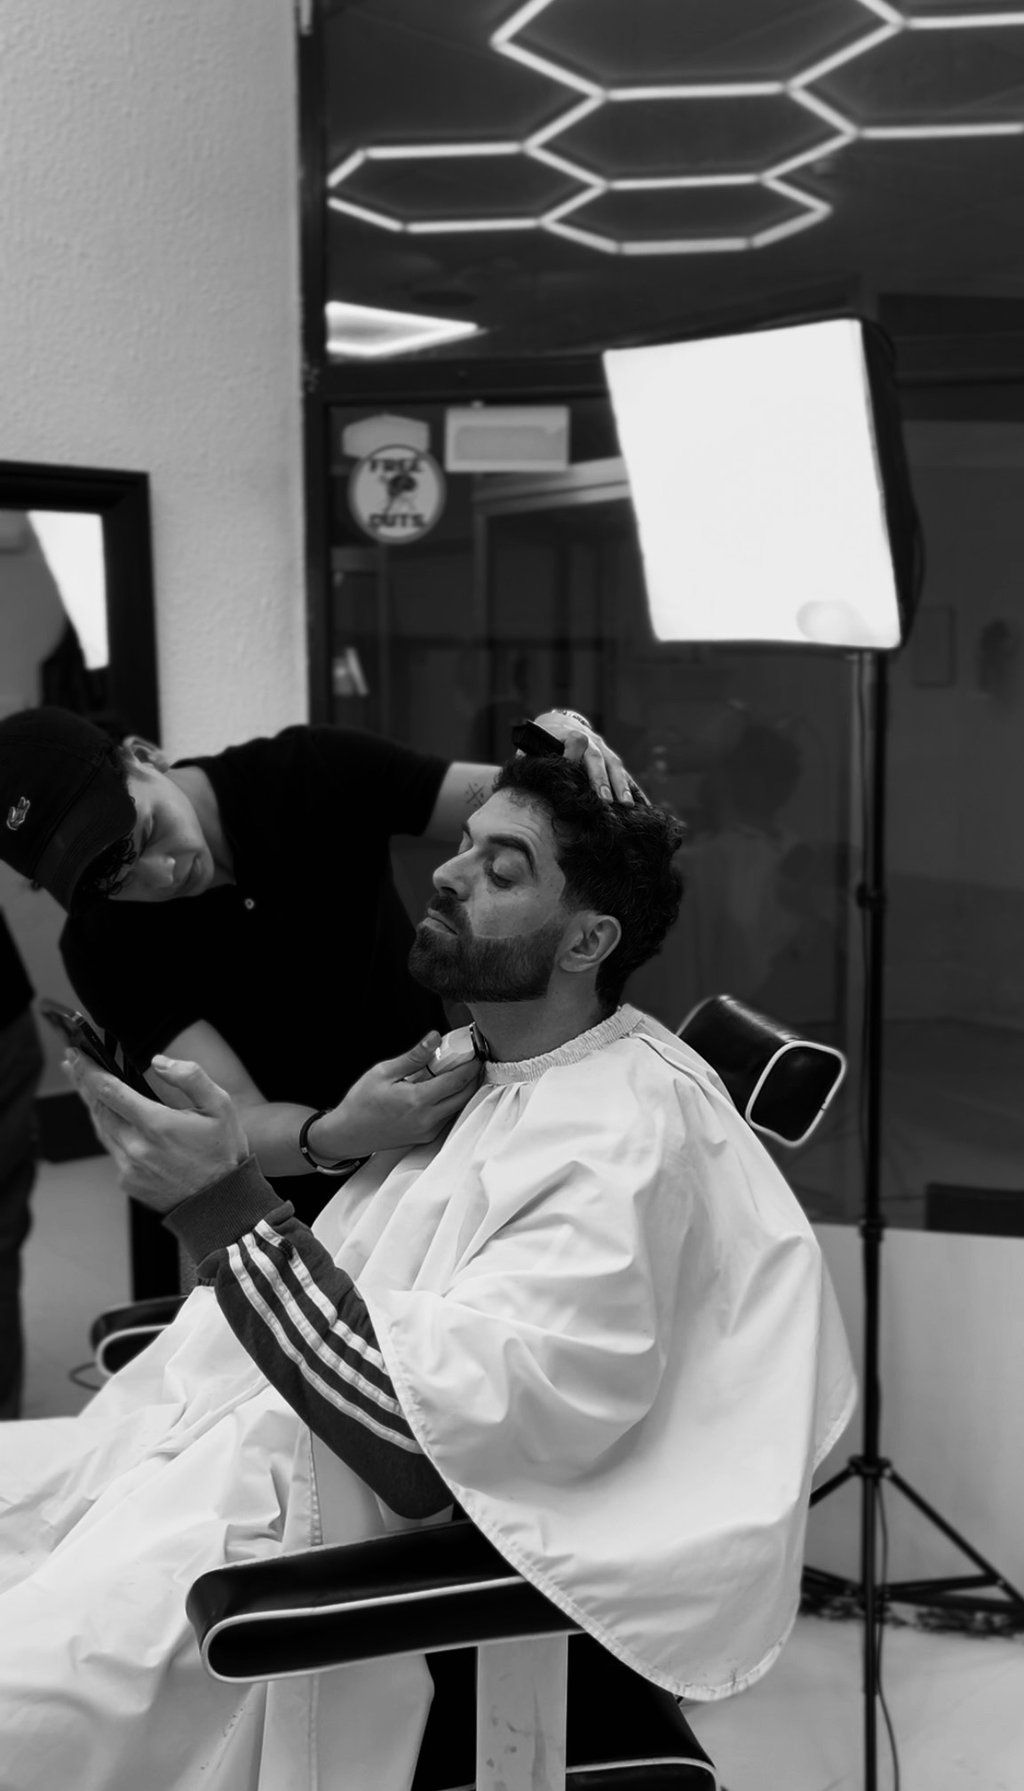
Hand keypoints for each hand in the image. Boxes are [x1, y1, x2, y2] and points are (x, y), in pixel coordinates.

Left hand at [64, 1050, 247, 1211]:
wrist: (220, 1204)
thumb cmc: (223, 1153)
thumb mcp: (220, 1106)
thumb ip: (191, 1077)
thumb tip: (158, 1061)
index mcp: (157, 1125)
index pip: (109, 1091)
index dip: (89, 1071)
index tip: (77, 1054)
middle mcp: (136, 1147)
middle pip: (98, 1108)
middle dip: (83, 1083)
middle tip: (73, 1063)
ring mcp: (129, 1167)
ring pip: (101, 1128)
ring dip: (92, 1105)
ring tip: (85, 1086)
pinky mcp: (128, 1181)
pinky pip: (112, 1149)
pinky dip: (108, 1130)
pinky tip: (110, 1119)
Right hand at [310, 1032, 480, 1159]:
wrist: (348, 1133)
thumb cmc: (361, 1103)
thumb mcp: (384, 1072)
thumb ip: (414, 1056)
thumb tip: (434, 1039)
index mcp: (418, 1101)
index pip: (457, 1081)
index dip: (470, 1065)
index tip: (474, 1053)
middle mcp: (427, 1119)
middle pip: (465, 1095)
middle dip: (473, 1076)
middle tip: (471, 1059)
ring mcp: (428, 1131)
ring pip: (458, 1107)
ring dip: (463, 1089)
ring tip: (456, 1071)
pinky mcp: (426, 1137)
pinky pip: (447, 1117)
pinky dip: (452, 1101)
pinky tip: (443, 1089)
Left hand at [531, 711, 648, 805]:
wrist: (557, 726)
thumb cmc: (540, 745)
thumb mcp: (532, 749)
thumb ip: (534, 762)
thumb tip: (531, 782)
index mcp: (567, 734)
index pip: (574, 740)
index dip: (572, 754)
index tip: (569, 768)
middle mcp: (589, 740)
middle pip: (597, 757)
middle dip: (601, 779)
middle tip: (604, 801)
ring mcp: (603, 749)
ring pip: (615, 765)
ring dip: (622, 786)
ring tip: (627, 805)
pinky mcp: (612, 760)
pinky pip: (625, 775)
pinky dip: (634, 789)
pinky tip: (644, 805)